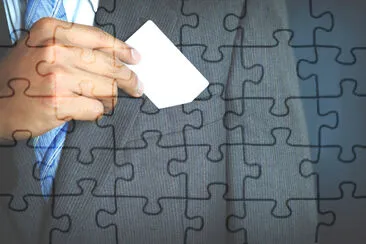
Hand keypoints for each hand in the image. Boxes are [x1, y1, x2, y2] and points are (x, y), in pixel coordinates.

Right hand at [0, 17, 142, 140]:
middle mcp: (53, 51)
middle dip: (129, 79)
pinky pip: (96, 108)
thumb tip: (117, 57)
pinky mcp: (57, 103)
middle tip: (137, 86)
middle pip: (109, 65)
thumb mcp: (43, 48)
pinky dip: (97, 112)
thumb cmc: (24, 77)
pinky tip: (87, 110)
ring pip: (106, 88)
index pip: (99, 38)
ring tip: (105, 101)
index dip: (122, 50)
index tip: (135, 58)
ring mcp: (56, 78)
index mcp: (51, 31)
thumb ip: (76, 47)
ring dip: (111, 98)